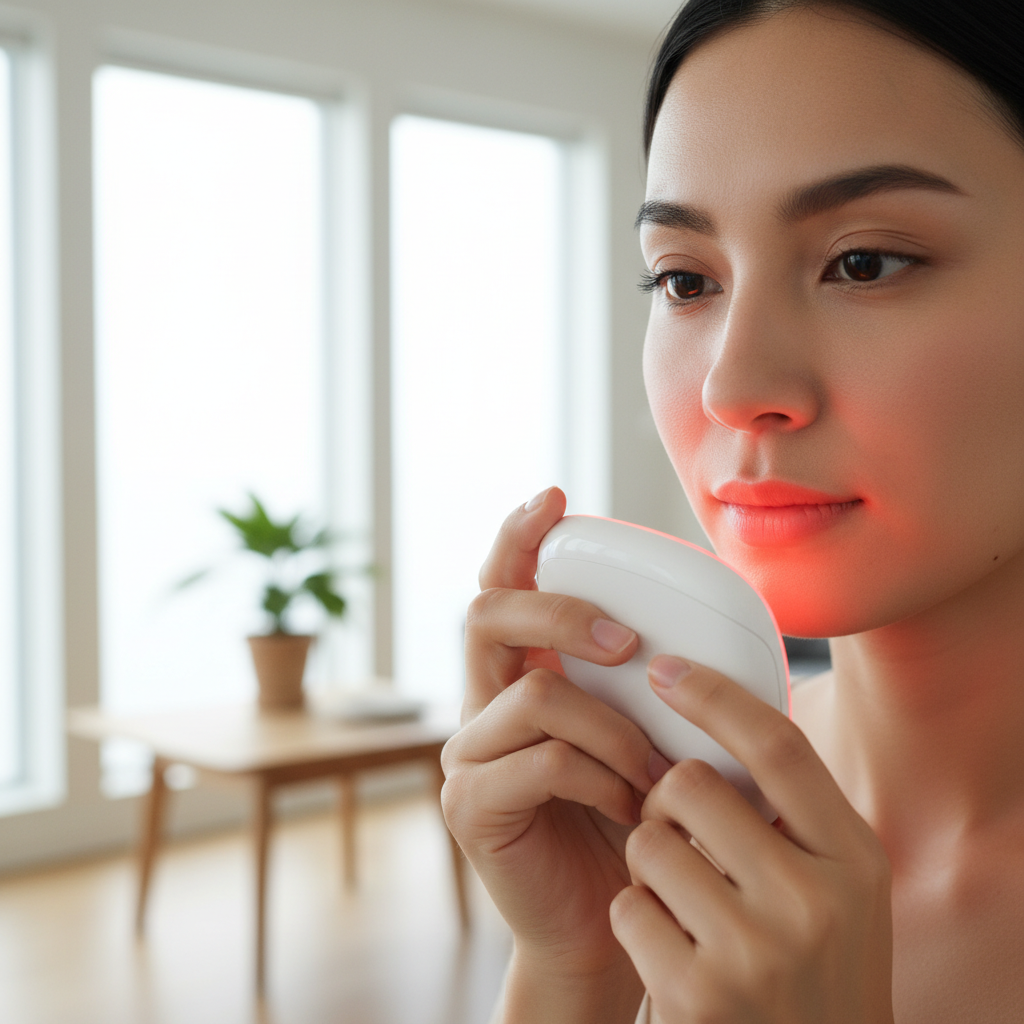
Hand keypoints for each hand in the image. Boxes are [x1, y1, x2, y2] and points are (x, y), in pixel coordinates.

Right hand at [441, 487, 667, 1020]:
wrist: (609, 924)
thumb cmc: (636, 821)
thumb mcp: (648, 735)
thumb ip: (650, 683)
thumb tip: (711, 627)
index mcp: (523, 672)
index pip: (505, 585)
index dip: (520, 538)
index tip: (554, 500)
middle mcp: (483, 700)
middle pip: (492, 613)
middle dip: (563, 611)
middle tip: (627, 641)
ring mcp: (469, 751)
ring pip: (534, 692)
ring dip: (613, 728)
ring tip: (653, 775)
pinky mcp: (471, 803)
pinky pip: (541, 761)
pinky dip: (601, 778)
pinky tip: (631, 810)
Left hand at [611, 655, 893, 1023]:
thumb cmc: (817, 964)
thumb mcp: (838, 884)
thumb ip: (794, 811)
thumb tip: (719, 712)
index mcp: (854, 858)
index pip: (777, 746)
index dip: (714, 696)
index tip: (666, 669)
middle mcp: (813, 901)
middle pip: (689, 785)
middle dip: (665, 797)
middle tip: (677, 829)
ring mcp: (755, 952)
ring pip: (648, 843)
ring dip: (649, 863)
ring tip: (684, 901)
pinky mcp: (697, 994)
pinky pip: (627, 905)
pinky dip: (636, 917)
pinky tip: (671, 948)